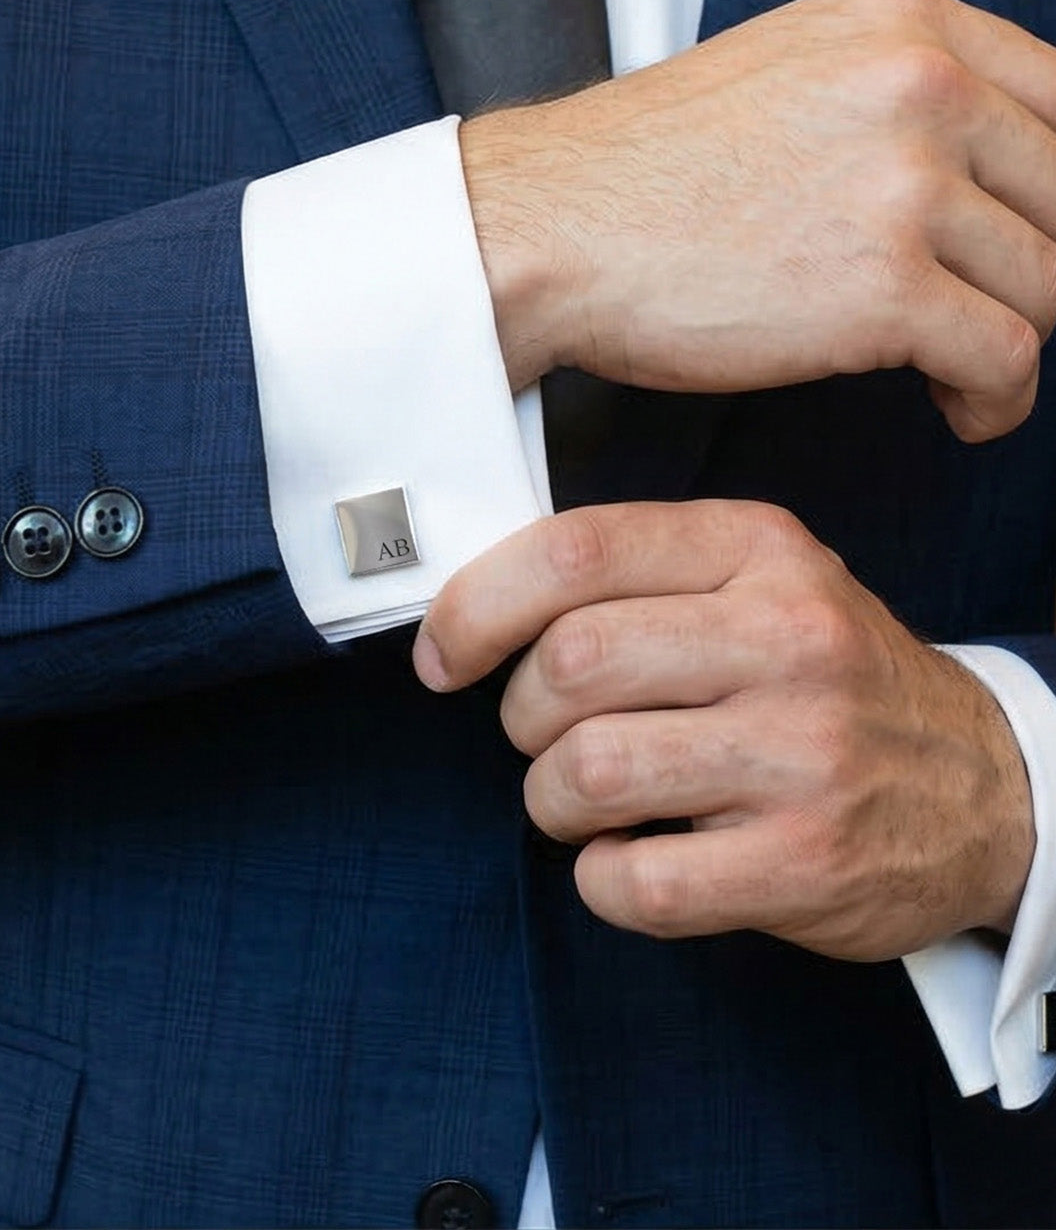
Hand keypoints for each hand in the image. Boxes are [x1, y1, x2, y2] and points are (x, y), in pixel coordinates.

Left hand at [413, 501, 1034, 960]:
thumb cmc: (831, 681)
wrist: (985, 789)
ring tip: (591, 801)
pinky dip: (602, 880)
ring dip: (554, 801)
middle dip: (521, 715)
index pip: (575, 551)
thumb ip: (638, 574)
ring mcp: (803, 753)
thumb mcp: (760, 581)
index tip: (444, 654)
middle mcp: (787, 637)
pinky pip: (635, 881)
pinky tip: (633, 861)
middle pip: (567, 663)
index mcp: (758, 548)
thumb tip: (476, 605)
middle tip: (547, 736)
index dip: (476, 604)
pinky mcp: (807, 862)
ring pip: (588, 772)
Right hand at [462, 0, 1055, 441]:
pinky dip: (995, 400)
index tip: (1026, 244)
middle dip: (1037, 270)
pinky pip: (1007, 358)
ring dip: (1013, 341)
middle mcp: (922, 84)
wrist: (548, 227)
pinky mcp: (883, 286)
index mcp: (904, 22)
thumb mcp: (791, 73)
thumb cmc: (649, 172)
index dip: (1054, 192)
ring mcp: (906, 183)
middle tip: (981, 312)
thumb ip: (899, 95)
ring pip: (1050, 284)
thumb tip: (993, 169)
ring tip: (955, 369)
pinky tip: (956, 409)